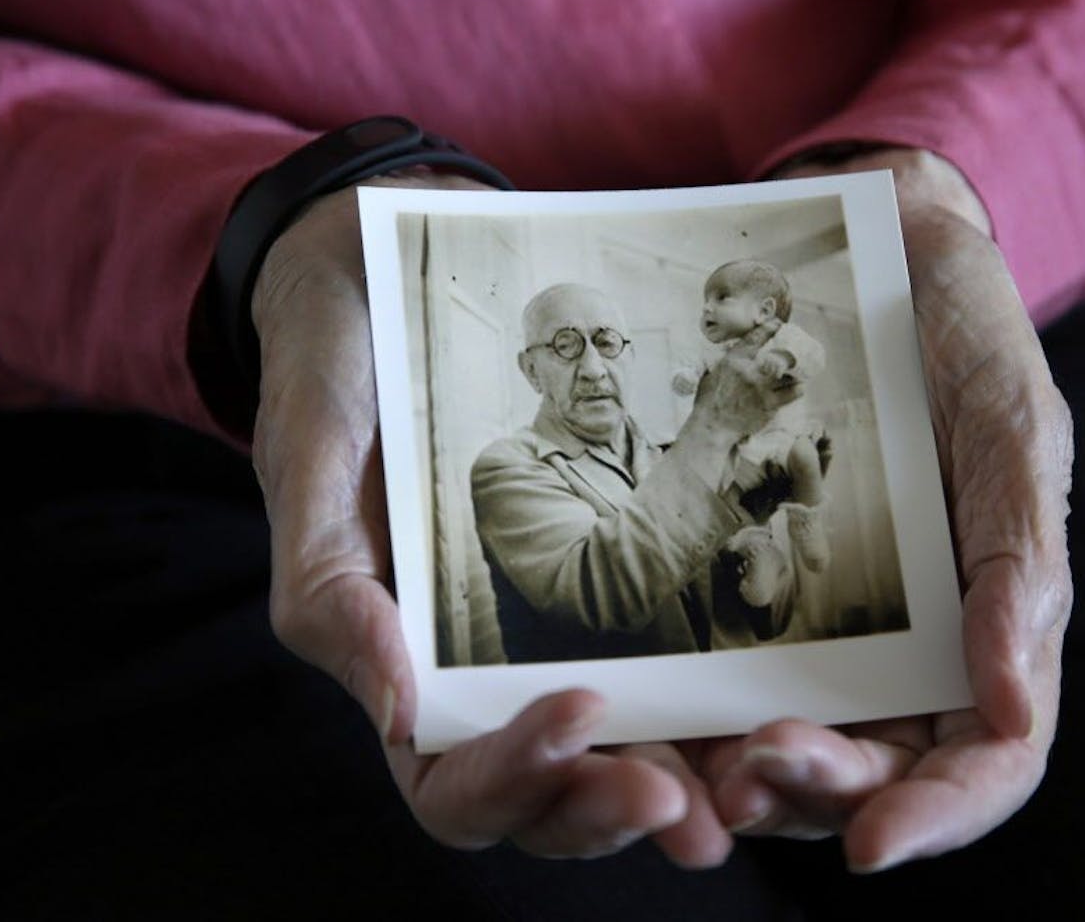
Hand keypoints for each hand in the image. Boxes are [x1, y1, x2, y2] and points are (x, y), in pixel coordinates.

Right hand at [249, 174, 731, 865]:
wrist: (385, 277)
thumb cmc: (334, 372)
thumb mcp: (311, 464)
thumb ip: (332, 590)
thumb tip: (398, 713)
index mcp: (402, 668)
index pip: (453, 782)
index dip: (515, 777)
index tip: (579, 711)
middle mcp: (486, 670)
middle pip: (553, 795)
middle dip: (613, 807)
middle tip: (689, 805)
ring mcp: (555, 626)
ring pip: (622, 746)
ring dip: (684, 775)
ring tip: (748, 773)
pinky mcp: (616, 568)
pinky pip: (671, 646)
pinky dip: (717, 674)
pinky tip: (773, 664)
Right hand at [689, 319, 795, 438]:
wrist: (713, 427)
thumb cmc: (710, 402)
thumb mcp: (712, 374)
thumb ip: (727, 363)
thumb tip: (736, 351)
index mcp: (733, 361)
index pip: (756, 337)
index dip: (770, 327)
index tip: (778, 324)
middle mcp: (749, 372)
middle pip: (780, 356)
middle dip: (789, 354)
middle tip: (792, 355)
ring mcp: (761, 389)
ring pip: (789, 376)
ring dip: (794, 374)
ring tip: (796, 374)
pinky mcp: (770, 405)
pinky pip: (792, 393)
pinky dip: (797, 389)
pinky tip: (797, 388)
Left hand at [707, 149, 1073, 870]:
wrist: (874, 254)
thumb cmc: (965, 340)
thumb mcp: (1014, 427)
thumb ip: (1023, 558)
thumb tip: (1010, 706)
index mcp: (988, 629)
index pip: (984, 760)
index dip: (938, 815)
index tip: (871, 841)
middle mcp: (903, 649)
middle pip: (871, 771)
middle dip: (813, 793)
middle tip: (747, 777)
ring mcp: (821, 624)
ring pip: (786, 741)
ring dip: (739, 774)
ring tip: (693, 768)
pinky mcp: (744, 584)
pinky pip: (717, 670)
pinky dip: (689, 708)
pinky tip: (644, 710)